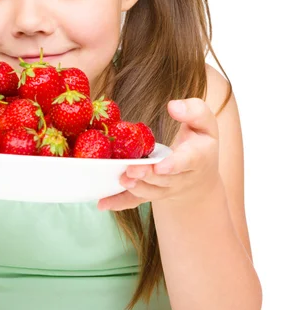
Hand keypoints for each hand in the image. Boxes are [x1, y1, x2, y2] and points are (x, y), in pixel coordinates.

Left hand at [98, 98, 219, 210]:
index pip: (188, 161)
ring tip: (121, 180)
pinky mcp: (151, 193)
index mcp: (197, 157)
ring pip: (151, 192)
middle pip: (165, 179)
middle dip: (147, 175)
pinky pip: (136, 201)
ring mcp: (166, 189)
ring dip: (135, 188)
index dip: (174, 165)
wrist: (200, 176)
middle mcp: (182, 178)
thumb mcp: (205, 123)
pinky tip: (103, 203)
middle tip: (131, 170)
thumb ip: (194, 111)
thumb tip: (173, 106)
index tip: (161, 166)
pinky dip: (119, 202)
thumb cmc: (200, 142)